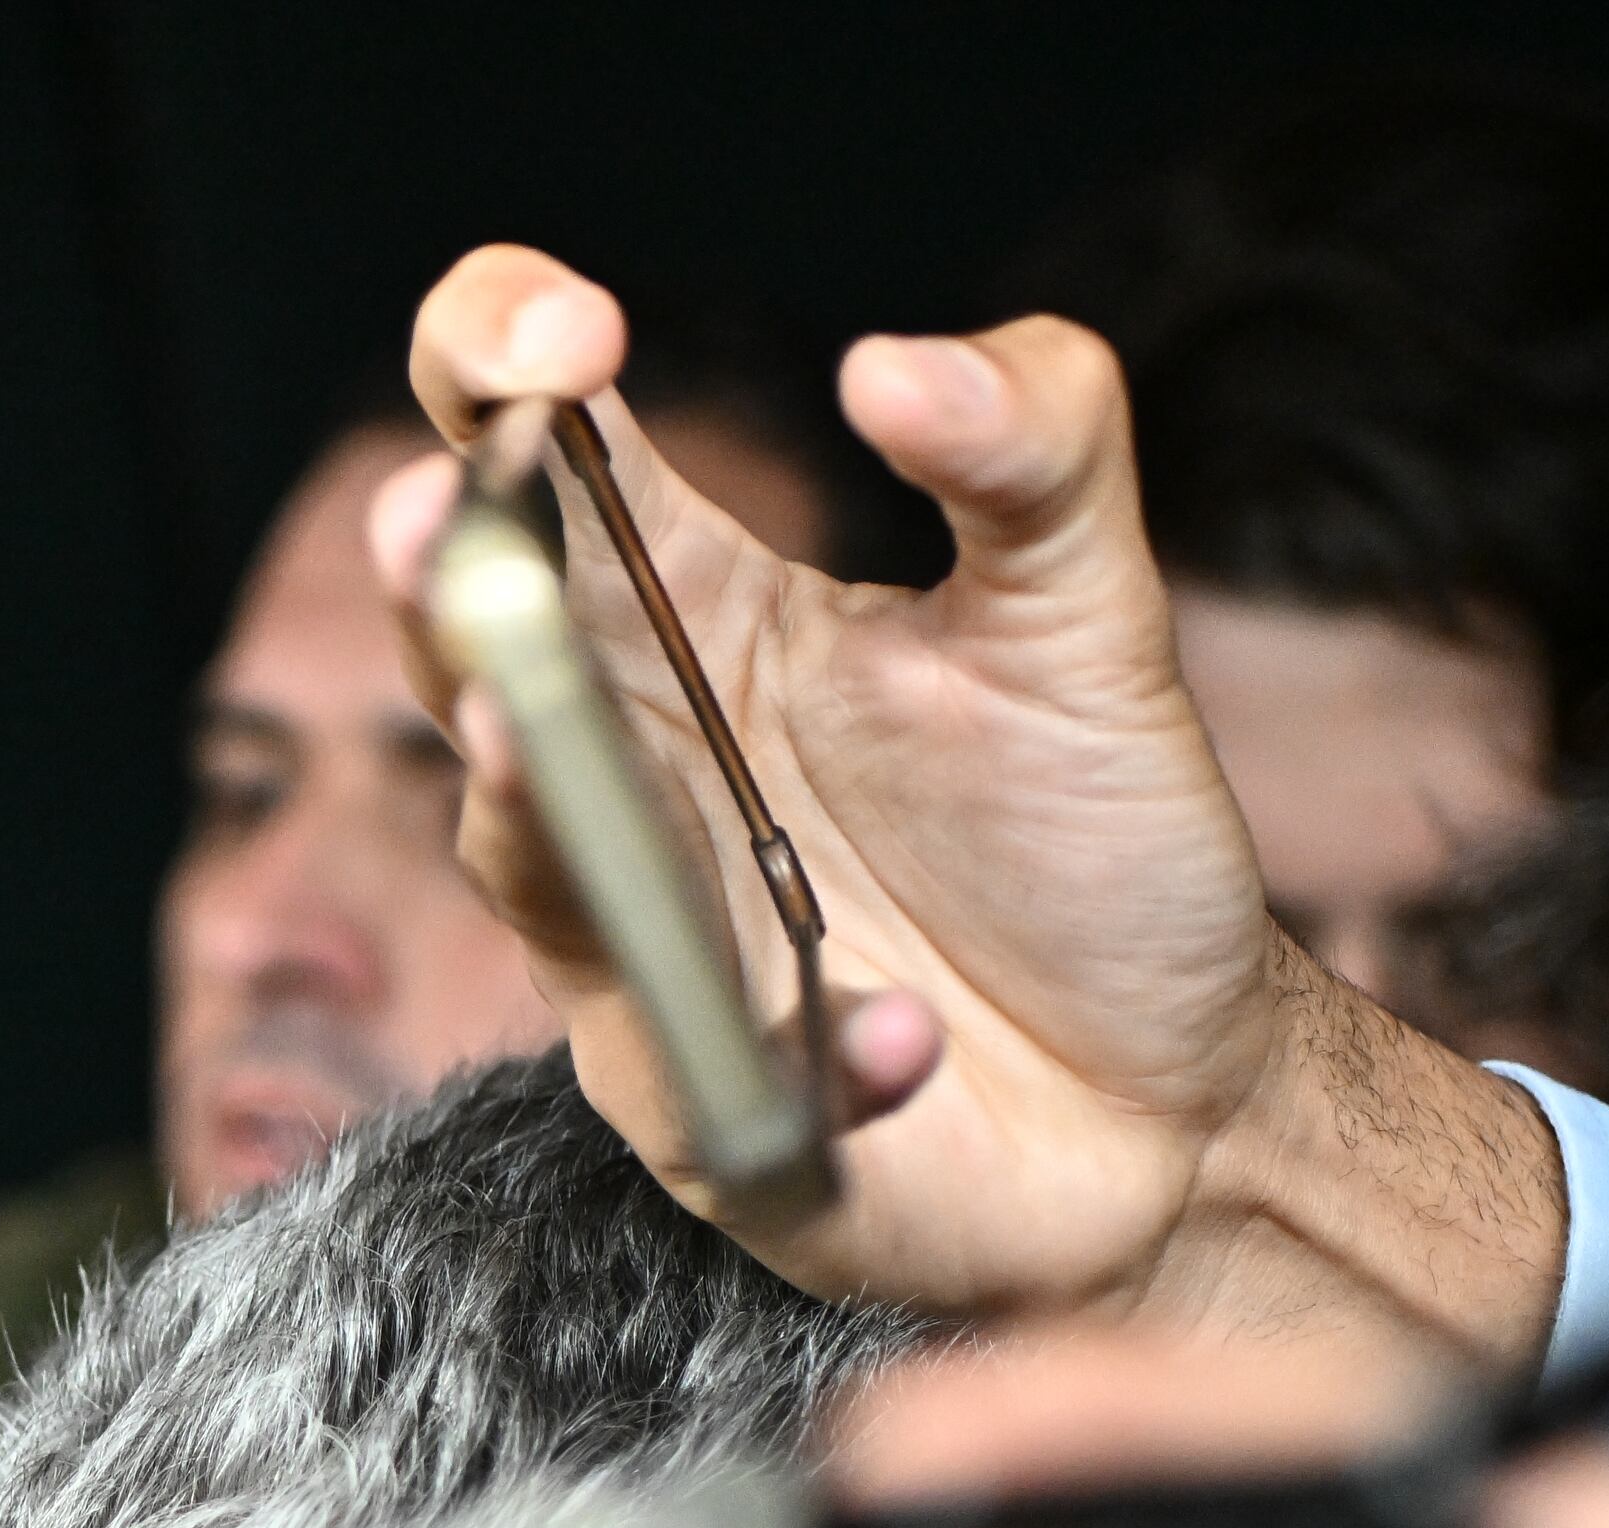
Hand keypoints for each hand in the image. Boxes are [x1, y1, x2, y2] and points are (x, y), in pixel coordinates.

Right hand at [379, 249, 1565, 1369]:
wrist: (1170, 1098)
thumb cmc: (1090, 852)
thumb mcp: (1090, 621)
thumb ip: (1041, 446)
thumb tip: (893, 365)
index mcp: (691, 617)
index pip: (531, 456)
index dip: (495, 362)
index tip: (568, 336)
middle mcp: (629, 766)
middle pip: (465, 646)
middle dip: (438, 581)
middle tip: (441, 518)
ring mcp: (642, 937)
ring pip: (525, 858)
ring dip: (523, 802)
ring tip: (536, 741)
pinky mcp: (700, 1110)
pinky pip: (704, 1076)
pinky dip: (808, 1054)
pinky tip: (901, 1041)